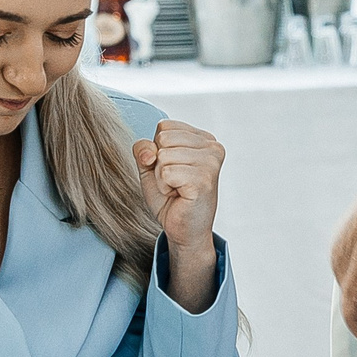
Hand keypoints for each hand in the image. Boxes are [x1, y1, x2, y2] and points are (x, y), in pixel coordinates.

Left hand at [134, 120, 223, 254]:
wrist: (183, 230)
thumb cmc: (171, 198)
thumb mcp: (150, 167)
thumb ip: (144, 149)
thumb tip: (149, 151)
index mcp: (204, 138)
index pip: (164, 126)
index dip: (158, 150)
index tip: (173, 169)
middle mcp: (212, 146)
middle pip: (163, 138)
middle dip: (159, 164)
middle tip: (175, 182)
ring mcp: (211, 162)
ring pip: (163, 156)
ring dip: (162, 178)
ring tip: (177, 189)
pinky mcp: (204, 179)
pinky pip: (166, 173)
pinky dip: (165, 187)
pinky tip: (179, 195)